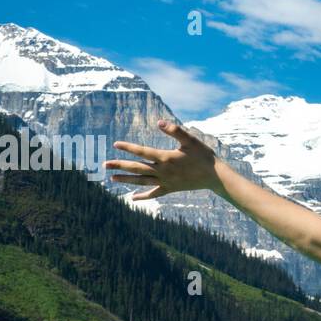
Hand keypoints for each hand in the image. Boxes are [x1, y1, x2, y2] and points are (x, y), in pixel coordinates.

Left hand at [104, 120, 222, 199]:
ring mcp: (166, 182)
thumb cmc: (204, 156)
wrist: (215, 177)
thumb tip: (159, 122)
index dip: (128, 148)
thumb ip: (175, 130)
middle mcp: (163, 171)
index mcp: (166, 158)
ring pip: (142, 181)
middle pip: (137, 168)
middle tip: (104, 164)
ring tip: (112, 178)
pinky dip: (143, 196)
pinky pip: (154, 193)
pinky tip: (133, 198)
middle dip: (120, 166)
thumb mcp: (191, 140)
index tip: (115, 144)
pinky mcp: (170, 189)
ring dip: (127, 180)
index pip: (143, 152)